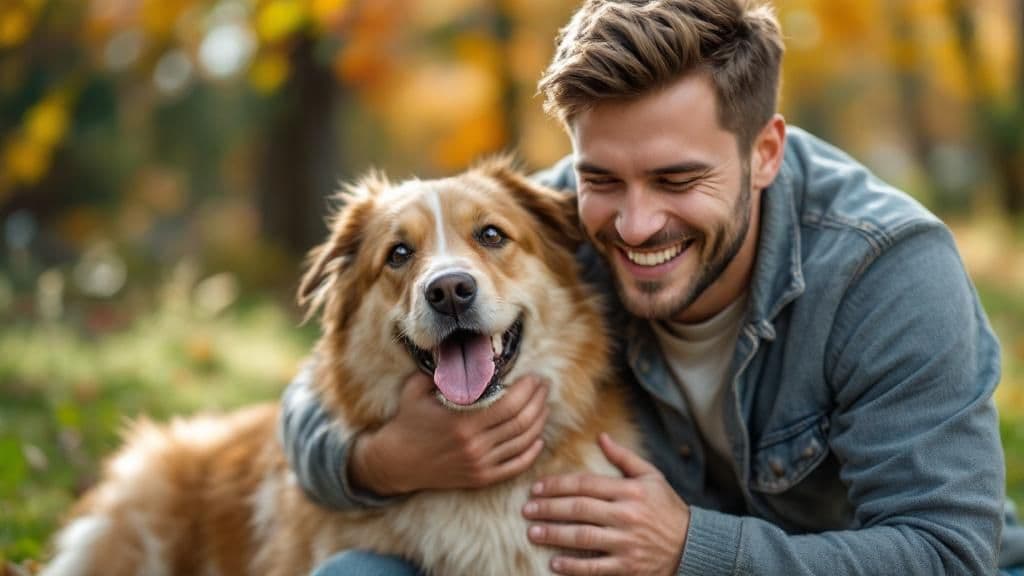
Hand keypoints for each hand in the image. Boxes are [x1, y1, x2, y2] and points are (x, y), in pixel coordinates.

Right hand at [350, 372, 548, 494]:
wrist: (396, 462)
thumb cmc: (408, 421)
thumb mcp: (417, 389)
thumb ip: (441, 370)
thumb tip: (464, 348)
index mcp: (463, 422)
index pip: (510, 404)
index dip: (528, 389)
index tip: (534, 377)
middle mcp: (475, 446)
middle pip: (522, 422)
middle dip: (539, 401)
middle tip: (544, 386)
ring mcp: (479, 465)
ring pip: (523, 443)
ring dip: (539, 422)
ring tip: (544, 406)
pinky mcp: (481, 479)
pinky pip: (515, 466)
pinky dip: (531, 452)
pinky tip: (538, 438)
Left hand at [523, 433, 688, 575]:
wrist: (693, 545)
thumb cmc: (668, 508)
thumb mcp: (652, 477)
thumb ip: (624, 458)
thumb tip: (601, 437)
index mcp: (630, 491)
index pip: (586, 484)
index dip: (558, 485)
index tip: (537, 488)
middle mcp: (626, 515)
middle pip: (579, 509)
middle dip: (549, 508)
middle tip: (526, 509)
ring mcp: (627, 542)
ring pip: (583, 537)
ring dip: (554, 534)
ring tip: (533, 532)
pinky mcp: (628, 566)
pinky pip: (596, 567)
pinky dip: (574, 566)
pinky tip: (555, 563)